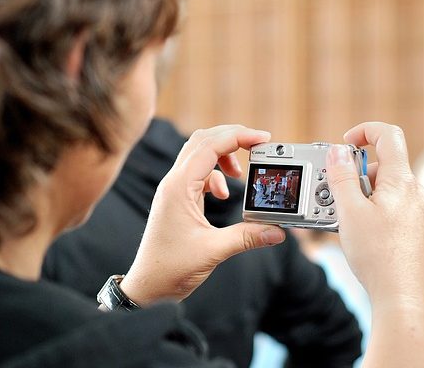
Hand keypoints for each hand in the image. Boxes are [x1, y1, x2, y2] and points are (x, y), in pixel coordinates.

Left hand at [120, 125, 285, 304]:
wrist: (147, 286)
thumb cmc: (169, 268)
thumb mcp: (213, 251)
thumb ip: (246, 237)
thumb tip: (276, 231)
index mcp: (178, 187)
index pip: (209, 145)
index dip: (238, 136)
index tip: (263, 138)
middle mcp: (174, 183)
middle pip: (203, 141)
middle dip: (232, 138)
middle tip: (258, 145)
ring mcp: (174, 190)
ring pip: (199, 155)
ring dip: (223, 157)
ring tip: (240, 175)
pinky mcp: (177, 200)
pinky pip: (198, 175)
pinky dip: (216, 176)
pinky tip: (224, 195)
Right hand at [325, 122, 423, 366]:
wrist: (401, 296)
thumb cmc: (377, 256)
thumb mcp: (349, 211)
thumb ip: (341, 176)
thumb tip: (337, 151)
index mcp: (403, 182)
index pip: (388, 136)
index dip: (364, 132)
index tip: (345, 144)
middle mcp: (418, 193)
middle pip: (383, 167)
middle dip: (356, 177)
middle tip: (337, 199)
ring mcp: (421, 212)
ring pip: (387, 190)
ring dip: (363, 197)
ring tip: (347, 221)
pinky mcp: (419, 229)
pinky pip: (394, 208)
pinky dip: (375, 211)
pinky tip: (362, 233)